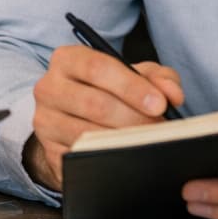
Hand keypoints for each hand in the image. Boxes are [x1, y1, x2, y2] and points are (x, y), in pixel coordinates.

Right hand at [24, 46, 183, 189]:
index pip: (98, 67)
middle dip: (135, 118)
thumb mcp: (132, 77)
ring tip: (148, 143)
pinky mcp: (49, 151)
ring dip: (124, 141)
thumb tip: (172, 94)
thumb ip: (157, 77)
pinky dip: (108, 159)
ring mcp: (45, 121)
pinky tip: (128, 158)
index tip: (160, 104)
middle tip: (160, 129)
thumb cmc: (107, 91)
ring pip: (87, 134)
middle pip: (95, 103)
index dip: (131, 87)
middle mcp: (49, 87)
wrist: (74, 120)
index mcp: (67, 59)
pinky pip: (81, 158)